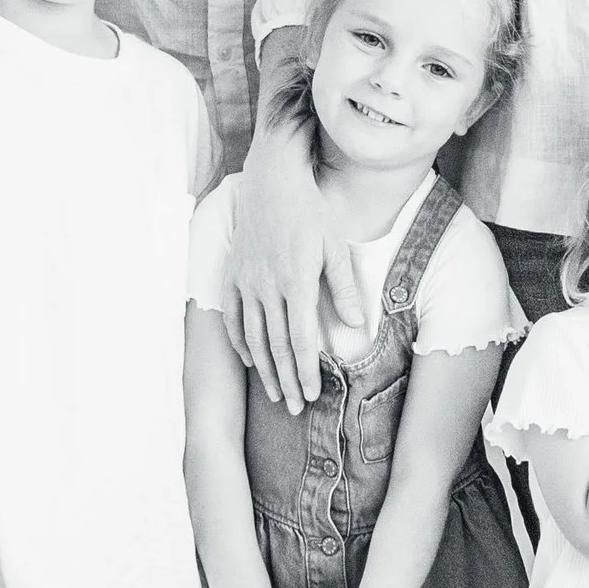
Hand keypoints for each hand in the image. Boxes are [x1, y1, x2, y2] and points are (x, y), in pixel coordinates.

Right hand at [225, 124, 360, 414]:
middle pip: (277, 345)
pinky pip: (233, 318)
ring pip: (253, 337)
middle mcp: (267, 286)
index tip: (312, 394)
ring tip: (276, 393)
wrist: (272, 179)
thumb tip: (355, 324)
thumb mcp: (336, 244)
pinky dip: (241, 343)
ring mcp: (246, 282)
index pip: (302, 338)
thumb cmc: (310, 211)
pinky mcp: (233, 275)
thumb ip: (344, 286)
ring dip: (265, 369)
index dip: (307, 370)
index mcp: (296, 281)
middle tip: (296, 408)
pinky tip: (251, 360)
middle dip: (287, 380)